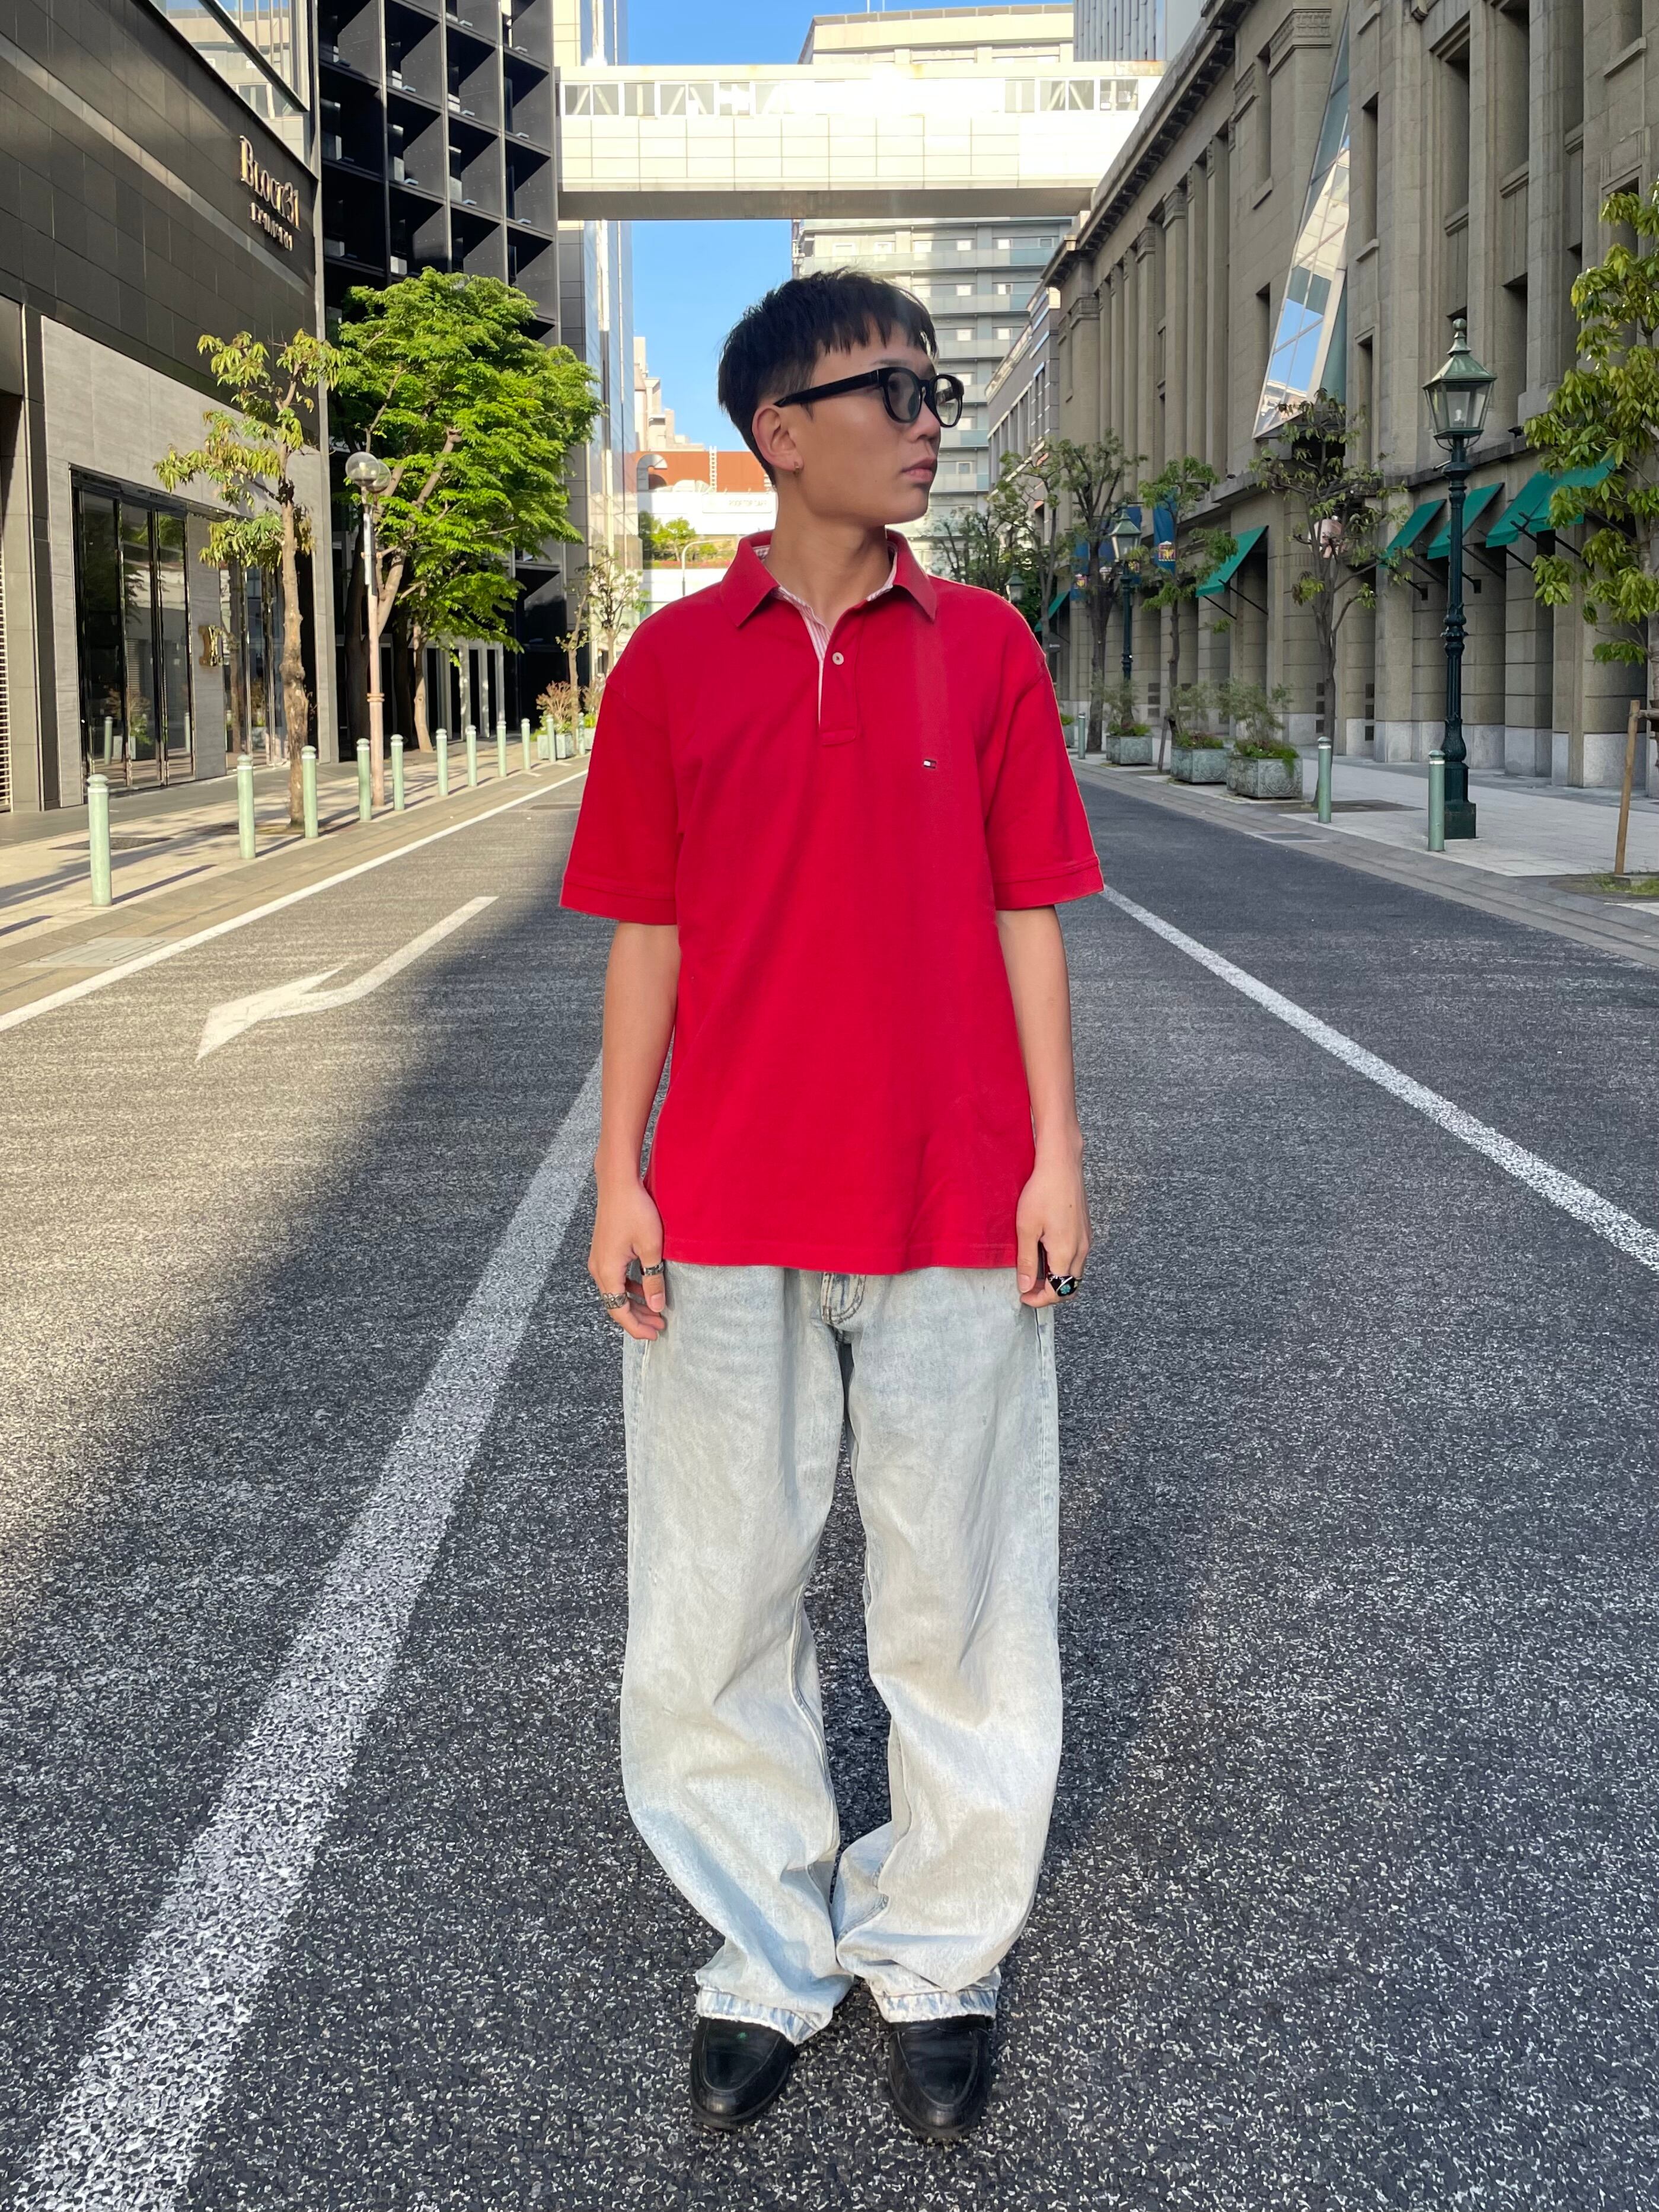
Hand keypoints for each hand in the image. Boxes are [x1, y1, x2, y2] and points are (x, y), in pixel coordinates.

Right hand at [589, 1172, 667, 1338]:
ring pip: (616, 1291)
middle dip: (637, 1317)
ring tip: (655, 1309)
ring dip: (634, 1302)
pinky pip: (615, 1278)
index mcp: (607, 1272)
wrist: (618, 1183)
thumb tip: (655, 1306)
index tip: (655, 1334)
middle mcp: (598, 1268)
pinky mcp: (604, 1251)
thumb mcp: (651, 1248)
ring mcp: (599, 1259)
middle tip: (660, 1325)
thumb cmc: (634, 1211)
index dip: (636, 1326)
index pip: (619, 1311)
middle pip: (615, 1304)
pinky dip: (630, 1287)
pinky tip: (645, 1287)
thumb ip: (653, 1279)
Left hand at [1015, 1146, 1091, 1308]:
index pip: (1058, 1292)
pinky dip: (1063, 1265)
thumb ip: (1027, 1260)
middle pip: (1070, 1286)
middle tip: (1028, 1287)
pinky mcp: (1086, 1231)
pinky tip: (1046, 1253)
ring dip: (1057, 1279)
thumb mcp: (1026, 1228)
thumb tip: (1025, 1287)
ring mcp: (1086, 1240)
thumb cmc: (1042, 1192)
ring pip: (1075, 1273)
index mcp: (1066, 1252)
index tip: (1023, 1296)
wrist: (1062, 1165)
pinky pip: (1078, 1258)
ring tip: (1035, 1271)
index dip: (1039, 1300)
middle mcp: (1081, 1250)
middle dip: (1050, 1293)